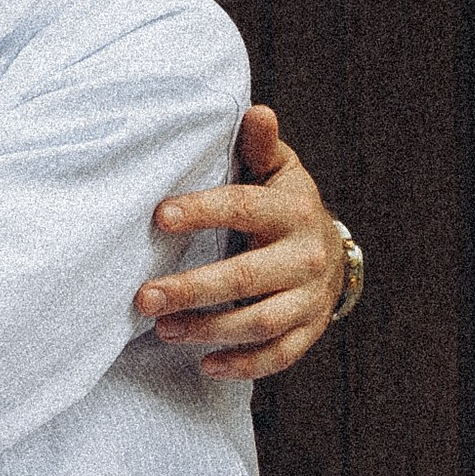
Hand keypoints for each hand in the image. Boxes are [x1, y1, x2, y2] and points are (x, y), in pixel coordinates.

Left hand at [138, 103, 346, 383]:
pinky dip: (244, 364)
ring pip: (260, 321)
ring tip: (163, 329)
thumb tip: (256, 111)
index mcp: (292, 209)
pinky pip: (279, 354)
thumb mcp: (277, 169)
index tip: (160, 216)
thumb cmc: (283, 203)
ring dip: (209, 329)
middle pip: (247, 276)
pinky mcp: (310, 329)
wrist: (330, 250)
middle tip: (144, 297)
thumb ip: (259, 146)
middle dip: (192, 289)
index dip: (203, 211)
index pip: (245, 208)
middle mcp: (306, 255)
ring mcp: (310, 297)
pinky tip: (206, 364)